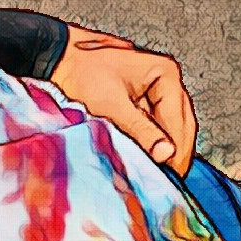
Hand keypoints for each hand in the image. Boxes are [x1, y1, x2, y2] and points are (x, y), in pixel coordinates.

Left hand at [47, 24, 197, 174]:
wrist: (59, 61)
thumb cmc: (81, 73)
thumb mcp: (111, 105)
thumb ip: (140, 129)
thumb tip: (165, 153)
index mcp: (165, 74)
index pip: (179, 120)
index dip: (177, 150)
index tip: (172, 173)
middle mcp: (167, 81)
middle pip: (181, 125)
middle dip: (175, 153)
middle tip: (168, 179)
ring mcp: (157, 92)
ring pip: (172, 129)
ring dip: (165, 151)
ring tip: (158, 173)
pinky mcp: (145, 103)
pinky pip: (157, 128)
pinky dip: (153, 144)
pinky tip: (148, 160)